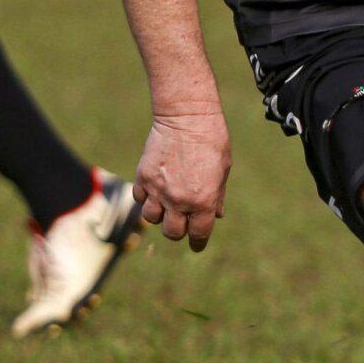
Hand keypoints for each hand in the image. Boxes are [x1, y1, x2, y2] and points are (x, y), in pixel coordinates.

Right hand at [134, 108, 229, 250]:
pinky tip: (154, 190)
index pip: (198, 234)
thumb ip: (217, 196)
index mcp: (203, 201)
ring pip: (151, 219)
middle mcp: (179, 200)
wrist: (187, 117)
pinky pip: (139, 198)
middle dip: (178, 231)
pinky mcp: (143, 177)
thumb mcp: (223, 170)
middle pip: (172, 232)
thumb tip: (217, 215)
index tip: (197, 244)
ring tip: (166, 205)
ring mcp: (158, 190)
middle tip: (182, 223)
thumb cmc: (212, 141)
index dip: (198, 242)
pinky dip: (145, 198)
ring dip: (160, 216)